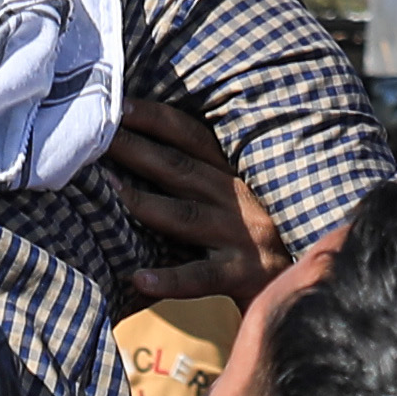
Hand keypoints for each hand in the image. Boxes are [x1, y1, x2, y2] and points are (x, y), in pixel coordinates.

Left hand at [101, 91, 282, 307]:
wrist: (299, 290)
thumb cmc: (247, 246)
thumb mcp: (229, 204)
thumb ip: (192, 182)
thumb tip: (133, 158)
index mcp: (231, 178)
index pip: (191, 137)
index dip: (156, 118)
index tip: (119, 105)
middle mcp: (238, 201)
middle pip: (181, 169)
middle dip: (138, 149)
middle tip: (97, 137)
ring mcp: (242, 238)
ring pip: (187, 216)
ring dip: (145, 202)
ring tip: (108, 190)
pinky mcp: (243, 275)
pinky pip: (201, 277)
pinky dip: (169, 279)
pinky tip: (137, 278)